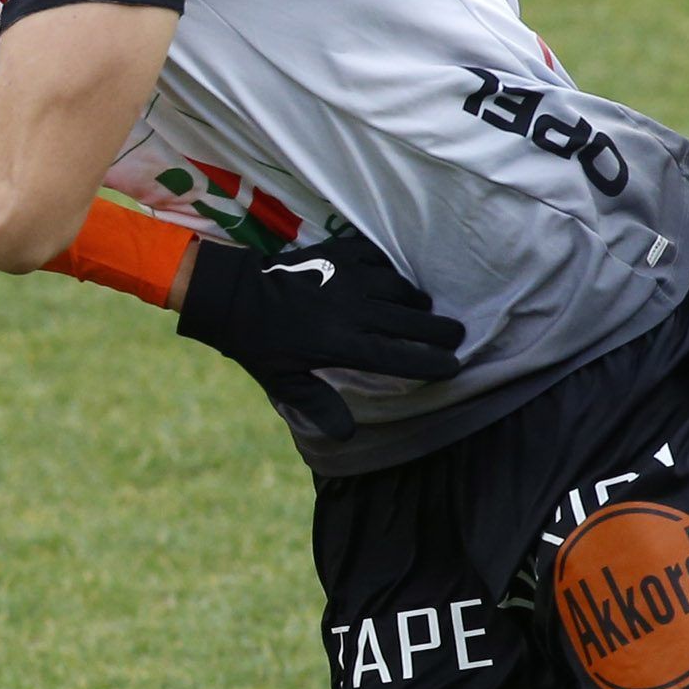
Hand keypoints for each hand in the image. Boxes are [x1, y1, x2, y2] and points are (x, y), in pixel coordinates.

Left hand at [175, 229, 463, 441]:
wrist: (233, 295)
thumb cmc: (258, 345)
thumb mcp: (283, 383)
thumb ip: (319, 405)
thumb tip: (347, 436)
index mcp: (341, 344)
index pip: (400, 357)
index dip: (431, 363)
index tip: (452, 367)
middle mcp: (351, 309)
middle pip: (412, 320)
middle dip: (441, 331)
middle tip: (455, 336)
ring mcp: (347, 276)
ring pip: (400, 287)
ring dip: (415, 300)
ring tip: (421, 309)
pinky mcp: (339, 252)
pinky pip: (379, 258)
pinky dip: (389, 269)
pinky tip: (389, 280)